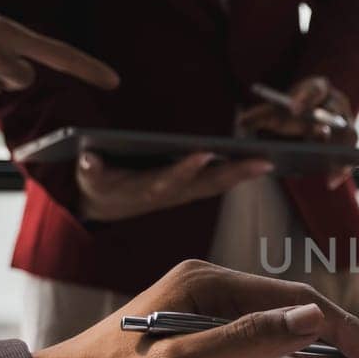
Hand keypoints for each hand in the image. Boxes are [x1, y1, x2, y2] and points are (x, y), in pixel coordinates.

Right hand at [76, 152, 273, 221]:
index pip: (168, 180)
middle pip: (204, 184)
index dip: (184, 169)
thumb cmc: (96, 182)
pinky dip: (238, 173)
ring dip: (242, 174)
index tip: (204, 154)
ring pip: (215, 185)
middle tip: (264, 162)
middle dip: (233, 173)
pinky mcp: (187, 189)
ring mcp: (180, 193)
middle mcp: (168, 194)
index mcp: (144, 190)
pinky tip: (260, 163)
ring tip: (270, 161)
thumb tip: (89, 160)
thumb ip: (90, 169)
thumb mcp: (89, 176)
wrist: (101, 203)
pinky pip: (216, 182)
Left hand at [237, 76, 356, 188]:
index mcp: (318, 88)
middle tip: (318, 136)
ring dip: (340, 153)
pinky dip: (342, 168)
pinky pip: (350, 154)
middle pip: (335, 113)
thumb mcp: (275, 109)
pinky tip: (331, 182)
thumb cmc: (292, 110)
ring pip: (349, 136)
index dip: (304, 99)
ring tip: (329, 173)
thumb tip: (243, 123)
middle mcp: (336, 103)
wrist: (309, 115)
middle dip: (327, 125)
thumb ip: (260, 114)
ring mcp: (346, 122)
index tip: (292, 109)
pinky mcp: (348, 141)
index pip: (313, 90)